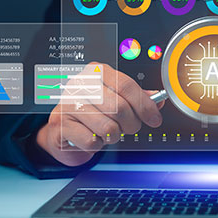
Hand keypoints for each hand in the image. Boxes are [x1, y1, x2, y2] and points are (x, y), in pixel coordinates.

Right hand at [36, 62, 163, 165]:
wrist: (63, 127)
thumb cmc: (92, 110)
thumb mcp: (115, 97)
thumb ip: (137, 97)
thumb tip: (158, 100)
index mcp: (97, 72)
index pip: (127, 86)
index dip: (145, 105)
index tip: (154, 118)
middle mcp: (80, 83)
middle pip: (120, 108)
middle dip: (131, 124)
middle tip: (128, 127)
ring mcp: (68, 103)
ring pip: (108, 127)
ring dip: (114, 136)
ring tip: (107, 131)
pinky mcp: (60, 124)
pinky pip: (92, 141)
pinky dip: (97, 145)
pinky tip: (91, 136)